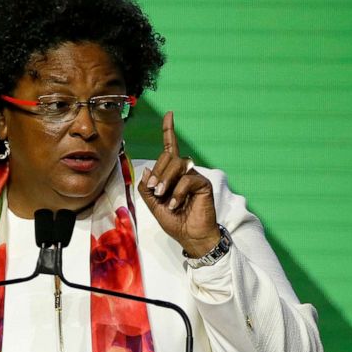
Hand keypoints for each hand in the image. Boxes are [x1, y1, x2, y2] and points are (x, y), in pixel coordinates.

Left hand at [138, 111, 220, 256]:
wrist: (190, 236)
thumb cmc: (175, 221)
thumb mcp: (153, 206)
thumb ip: (147, 189)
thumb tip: (147, 169)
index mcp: (172, 174)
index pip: (170, 148)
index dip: (169, 131)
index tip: (169, 114)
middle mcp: (184, 172)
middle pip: (169, 157)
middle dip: (158, 173)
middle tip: (155, 190)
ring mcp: (195, 176)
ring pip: (178, 165)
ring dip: (166, 180)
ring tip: (163, 197)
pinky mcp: (203, 184)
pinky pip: (188, 179)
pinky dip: (178, 192)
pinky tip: (175, 204)